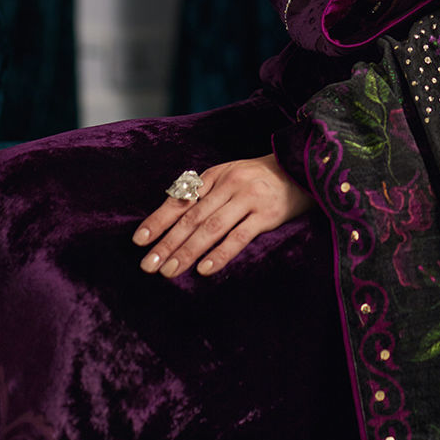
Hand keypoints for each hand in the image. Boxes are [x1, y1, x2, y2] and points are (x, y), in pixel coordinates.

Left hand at [132, 154, 313, 277]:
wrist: (300, 167)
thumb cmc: (259, 177)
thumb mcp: (230, 176)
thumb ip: (205, 193)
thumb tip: (173, 221)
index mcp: (215, 175)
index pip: (181, 199)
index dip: (159, 220)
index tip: (139, 241)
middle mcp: (229, 185)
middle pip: (192, 218)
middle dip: (167, 243)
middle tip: (148, 266)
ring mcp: (248, 199)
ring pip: (211, 228)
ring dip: (187, 251)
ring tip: (169, 272)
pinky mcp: (267, 214)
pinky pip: (239, 236)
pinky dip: (221, 253)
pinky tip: (205, 269)